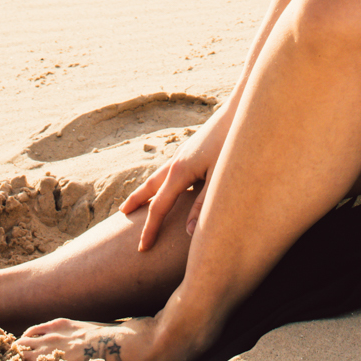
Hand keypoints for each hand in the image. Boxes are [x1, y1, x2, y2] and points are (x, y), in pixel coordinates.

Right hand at [121, 124, 223, 251]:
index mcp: (180, 171)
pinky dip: (162, 180)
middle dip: (136, 201)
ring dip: (147, 188)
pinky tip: (170, 183)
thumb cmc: (231, 144)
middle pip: (151, 186)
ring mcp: (184, 153)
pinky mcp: (193, 149)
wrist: (239, 111)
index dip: (150, 229)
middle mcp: (177, 161)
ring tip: (139, 199)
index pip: (160, 206)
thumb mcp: (219, 179)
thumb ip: (203, 205)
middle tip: (121, 215)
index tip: (142, 248)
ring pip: (159, 175)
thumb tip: (188, 232)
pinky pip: (170, 169)